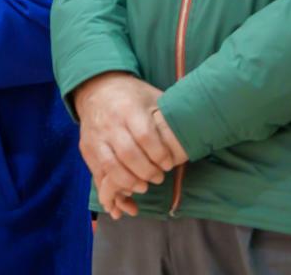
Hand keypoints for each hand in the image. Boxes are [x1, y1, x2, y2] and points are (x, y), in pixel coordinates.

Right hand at [70, 72, 187, 219]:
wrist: (96, 88)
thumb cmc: (133, 96)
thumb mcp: (153, 97)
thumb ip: (171, 112)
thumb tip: (203, 123)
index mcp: (128, 108)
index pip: (144, 135)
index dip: (159, 154)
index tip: (169, 163)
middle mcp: (109, 123)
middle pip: (127, 154)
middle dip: (146, 171)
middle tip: (158, 178)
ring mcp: (95, 136)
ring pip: (110, 166)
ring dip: (128, 182)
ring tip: (143, 186)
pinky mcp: (87, 148)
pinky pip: (97, 174)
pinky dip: (110, 191)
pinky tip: (123, 201)